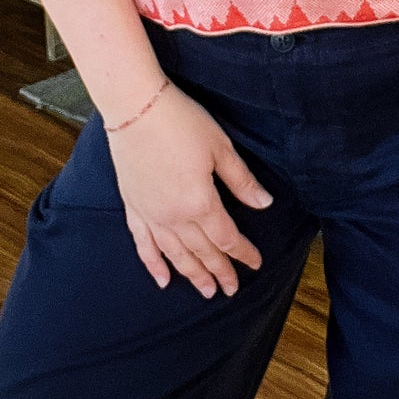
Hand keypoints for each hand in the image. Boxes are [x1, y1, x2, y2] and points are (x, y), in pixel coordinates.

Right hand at [108, 80, 272, 297]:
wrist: (135, 107)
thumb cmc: (181, 122)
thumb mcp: (220, 148)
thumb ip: (242, 181)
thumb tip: (264, 204)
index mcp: (200, 203)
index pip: (226, 238)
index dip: (243, 253)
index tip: (255, 263)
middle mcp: (174, 217)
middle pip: (202, 252)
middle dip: (219, 272)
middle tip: (231, 289)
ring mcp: (151, 215)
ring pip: (175, 255)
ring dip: (192, 275)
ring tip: (205, 292)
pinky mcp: (133, 207)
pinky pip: (144, 244)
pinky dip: (154, 265)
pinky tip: (163, 280)